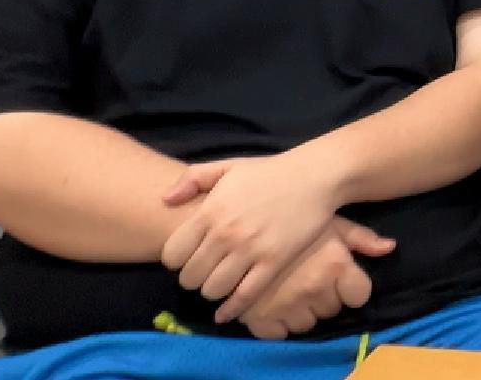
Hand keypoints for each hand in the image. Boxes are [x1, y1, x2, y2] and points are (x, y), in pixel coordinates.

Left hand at [158, 152, 345, 322]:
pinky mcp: (274, 262)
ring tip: (219, 284)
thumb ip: (193, 179)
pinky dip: (232, 309)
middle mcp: (226, 234)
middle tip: (203, 273)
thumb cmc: (270, 172)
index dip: (176, 261)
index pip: (172, 255)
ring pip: (213, 290)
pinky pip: (245, 296)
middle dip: (192, 279)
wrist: (315, 176)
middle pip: (190, 277)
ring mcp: (250, 250)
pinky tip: (225, 313)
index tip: (187, 258)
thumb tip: (165, 200)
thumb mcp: (228, 166)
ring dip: (212, 292)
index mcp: (210, 211)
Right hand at [240, 216, 394, 339]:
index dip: (349, 286)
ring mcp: (286, 305)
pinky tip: (271, 302)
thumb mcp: (328, 221)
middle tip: (306, 276)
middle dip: (323, 296)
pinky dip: (275, 322)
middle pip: (332, 310)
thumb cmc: (289, 218)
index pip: (360, 295)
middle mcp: (313, 287)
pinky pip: (278, 334)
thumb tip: (390, 247)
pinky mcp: (258, 318)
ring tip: (288, 287)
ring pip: (306, 324)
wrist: (236, 222)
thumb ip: (360, 237)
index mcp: (334, 264)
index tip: (336, 276)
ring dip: (300, 311)